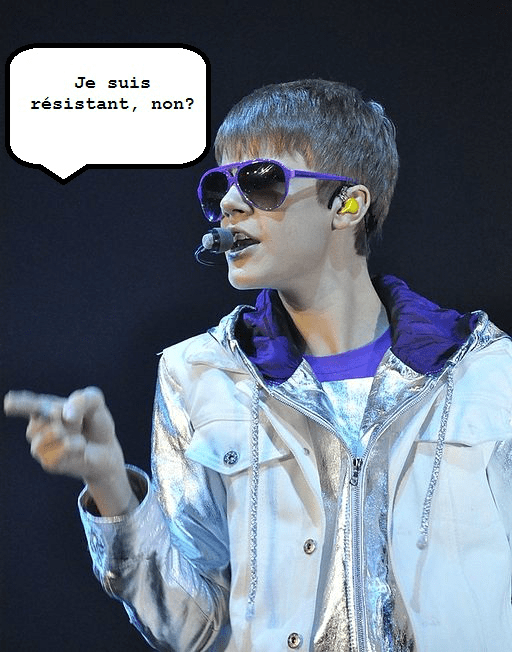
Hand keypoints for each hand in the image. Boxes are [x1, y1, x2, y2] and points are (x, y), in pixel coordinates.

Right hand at [4, 387, 137, 515]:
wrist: (107, 450)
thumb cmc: (94, 423)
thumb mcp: (95, 403)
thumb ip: (83, 400)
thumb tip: (66, 416)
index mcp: (43, 408)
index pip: (28, 404)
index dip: (19, 403)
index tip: (9, 402)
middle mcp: (37, 428)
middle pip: (48, 415)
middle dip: (70, 416)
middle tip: (78, 423)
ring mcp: (40, 447)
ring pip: (53, 432)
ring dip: (72, 432)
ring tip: (78, 436)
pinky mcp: (49, 463)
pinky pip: (63, 449)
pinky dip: (77, 446)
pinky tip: (80, 448)